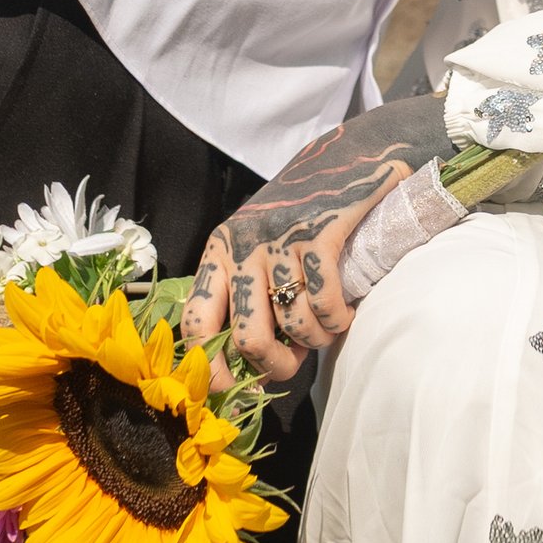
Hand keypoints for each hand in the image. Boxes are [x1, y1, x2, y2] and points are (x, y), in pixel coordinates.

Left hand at [183, 101, 454, 379]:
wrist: (347, 154)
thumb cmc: (300, 209)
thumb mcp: (256, 241)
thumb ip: (247, 289)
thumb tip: (246, 362)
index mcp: (219, 253)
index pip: (195, 322)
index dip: (212, 367)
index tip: (234, 389)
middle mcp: (242, 248)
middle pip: (246, 337)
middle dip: (274, 366)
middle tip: (293, 364)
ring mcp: (280, 240)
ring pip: (290, 323)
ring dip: (314, 341)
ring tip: (325, 333)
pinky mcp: (319, 234)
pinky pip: (324, 301)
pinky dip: (336, 320)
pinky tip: (344, 316)